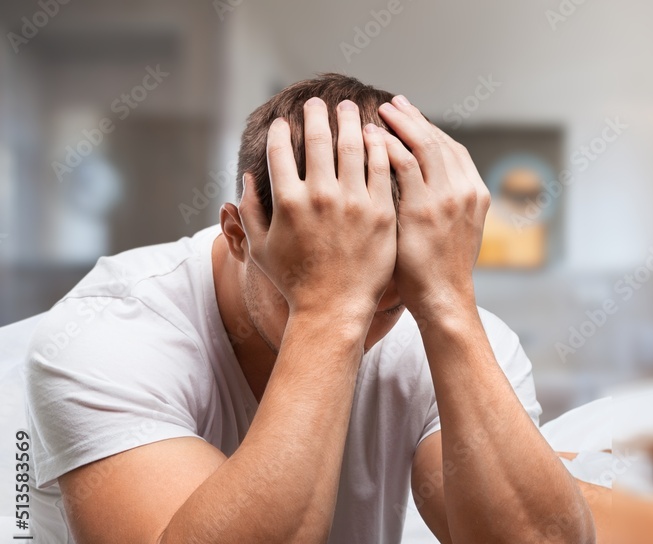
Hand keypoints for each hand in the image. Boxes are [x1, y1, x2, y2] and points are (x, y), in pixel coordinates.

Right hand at [239, 98, 396, 320]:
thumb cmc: (294, 282)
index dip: (282, 131)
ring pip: (353, 146)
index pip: (281, 150)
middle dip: (317, 114)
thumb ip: (248, 211)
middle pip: (319, 139)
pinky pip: (382, 168)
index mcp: (288, 201)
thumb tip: (247, 177)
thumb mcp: (260, 249)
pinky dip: (378, 146)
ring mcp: (354, 203)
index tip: (285, 122)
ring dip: (348, 121)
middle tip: (318, 104)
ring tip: (346, 109)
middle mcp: (321, 197)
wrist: (334, 309)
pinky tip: (375, 136)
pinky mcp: (382, 212)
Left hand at [376, 95, 489, 322]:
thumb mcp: (452, 231)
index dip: (430, 128)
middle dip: (413, 118)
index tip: (410, 116)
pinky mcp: (423, 208)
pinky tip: (370, 136)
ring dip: (399, 123)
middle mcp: (465, 190)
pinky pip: (404, 164)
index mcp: (475, 193)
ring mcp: (446, 198)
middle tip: (394, 102)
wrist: (443, 299)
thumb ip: (443, 203)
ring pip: (422, 144)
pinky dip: (387, 145)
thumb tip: (421, 183)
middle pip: (437, 140)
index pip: (452, 148)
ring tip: (379, 111)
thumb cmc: (439, 270)